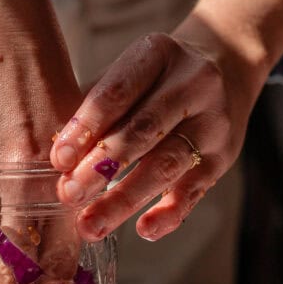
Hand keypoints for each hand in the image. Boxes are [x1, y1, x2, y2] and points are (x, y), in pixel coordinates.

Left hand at [50, 22, 266, 241]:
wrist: (229, 68)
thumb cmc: (155, 81)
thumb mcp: (128, 77)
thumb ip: (93, 111)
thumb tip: (53, 155)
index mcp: (157, 54)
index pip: (118, 92)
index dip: (86, 127)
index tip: (58, 160)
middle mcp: (192, 83)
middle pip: (143, 130)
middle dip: (100, 166)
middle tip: (68, 195)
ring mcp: (211, 121)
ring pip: (166, 164)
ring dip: (125, 198)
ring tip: (91, 225)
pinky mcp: (223, 156)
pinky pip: (195, 189)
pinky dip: (169, 213)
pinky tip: (144, 230)